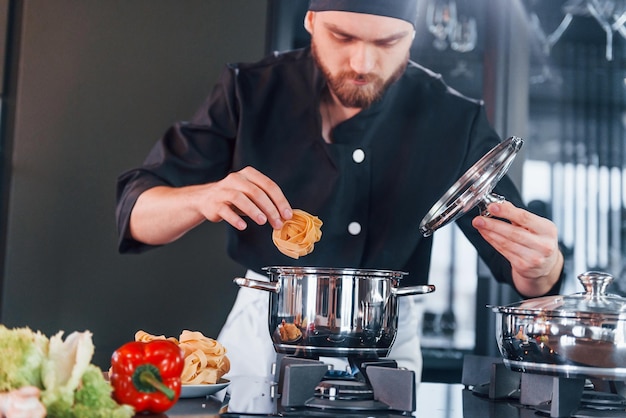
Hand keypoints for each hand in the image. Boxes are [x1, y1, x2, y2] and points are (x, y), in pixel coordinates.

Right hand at [129, 166, 292, 245]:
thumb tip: (286, 215)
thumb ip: (267, 202)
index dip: (280, 201)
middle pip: (256, 192)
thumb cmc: (234, 198)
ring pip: (240, 198)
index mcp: (248, 174)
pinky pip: (225, 210)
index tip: (287, 214)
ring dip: (254, 211)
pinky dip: (235, 218)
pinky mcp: (213, 203)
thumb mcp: (252, 195)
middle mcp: (235, 179)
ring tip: (263, 222)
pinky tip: (243, 226)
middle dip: (270, 209)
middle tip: (277, 223)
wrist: (205, 199)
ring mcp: (223, 190)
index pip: (269, 185)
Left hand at [471, 201, 562, 296]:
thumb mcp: (535, 225)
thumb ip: (517, 214)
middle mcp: (543, 245)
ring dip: (489, 233)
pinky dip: (492, 241)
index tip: (492, 207)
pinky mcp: (523, 266)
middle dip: (493, 225)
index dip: (506, 212)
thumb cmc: (540, 241)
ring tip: (479, 225)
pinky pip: (503, 251)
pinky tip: (485, 234)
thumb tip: (500, 204)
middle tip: (479, 219)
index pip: (524, 218)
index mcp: (547, 229)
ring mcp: (534, 257)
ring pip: (506, 243)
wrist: (547, 265)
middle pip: (514, 232)